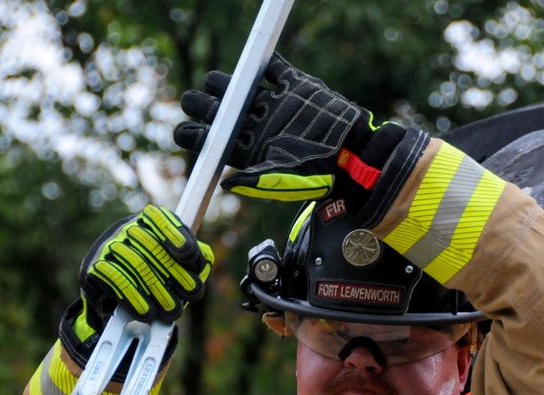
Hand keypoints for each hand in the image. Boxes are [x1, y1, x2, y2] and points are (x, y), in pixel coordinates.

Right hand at [76, 205, 213, 336]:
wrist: (111, 287)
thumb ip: (195, 257)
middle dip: (178, 275)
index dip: (176, 235)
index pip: (162, 220)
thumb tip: (202, 265)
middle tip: (193, 294)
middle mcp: (127, 228)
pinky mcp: (93, 268)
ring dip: (159, 292)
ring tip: (173, 311)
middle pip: (154, 249)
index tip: (187, 252)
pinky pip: (117, 282)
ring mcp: (108, 246)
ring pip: (138, 266)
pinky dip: (135, 299)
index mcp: (149, 220)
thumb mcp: (177, 259)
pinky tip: (148, 313)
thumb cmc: (155, 270)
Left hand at [173, 53, 427, 224]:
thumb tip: (226, 183)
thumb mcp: (283, 182)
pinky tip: (260, 64)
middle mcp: (255, 125)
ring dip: (226, 82)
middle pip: (217, 109)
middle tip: (201, 102)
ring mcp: (273, 104)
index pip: (209, 138)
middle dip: (202, 104)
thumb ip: (254, 181)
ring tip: (224, 83)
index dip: (193, 133)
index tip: (188, 130)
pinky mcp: (295, 87)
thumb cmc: (318, 175)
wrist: (354, 156)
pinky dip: (266, 62)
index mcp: (247, 148)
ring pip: (238, 87)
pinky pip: (275, 68)